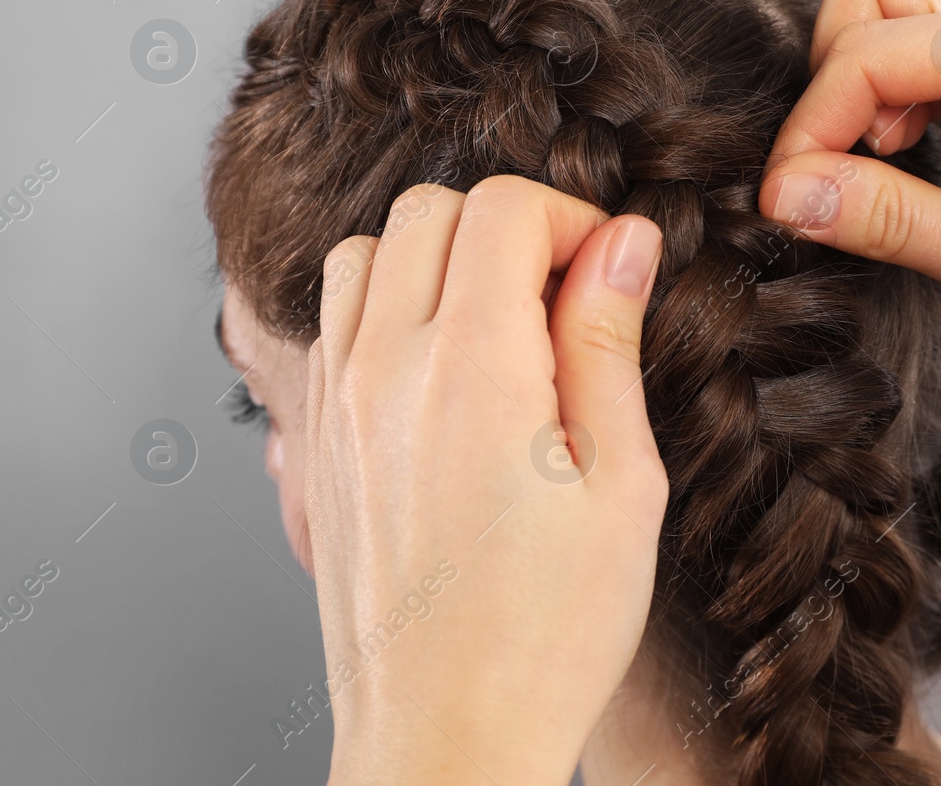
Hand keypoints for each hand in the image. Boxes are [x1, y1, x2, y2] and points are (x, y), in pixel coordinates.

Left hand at [305, 176, 667, 785]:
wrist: (447, 737)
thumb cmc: (549, 633)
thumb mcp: (623, 484)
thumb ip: (609, 343)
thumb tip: (624, 243)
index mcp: (472, 370)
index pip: (503, 208)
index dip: (572, 218)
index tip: (609, 269)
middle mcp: (385, 370)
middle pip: (429, 209)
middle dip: (509, 226)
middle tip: (565, 294)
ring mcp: (336, 405)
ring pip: (368, 253)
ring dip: (440, 259)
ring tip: (503, 328)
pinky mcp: (316, 442)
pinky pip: (336, 322)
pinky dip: (390, 308)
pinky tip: (448, 374)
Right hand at [759, 0, 940, 373]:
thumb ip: (891, 220)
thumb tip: (786, 192)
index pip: (871, 47)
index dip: (812, 124)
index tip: (790, 201)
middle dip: (831, 65)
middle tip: (840, 162)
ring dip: (860, 72)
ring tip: (880, 160)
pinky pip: (924, 38)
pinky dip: (891, 88)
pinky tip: (911, 154)